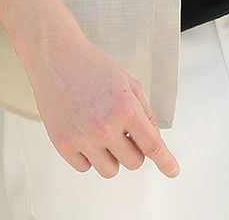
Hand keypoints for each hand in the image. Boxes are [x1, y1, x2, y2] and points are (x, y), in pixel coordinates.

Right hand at [21, 25, 180, 178]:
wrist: (56, 57)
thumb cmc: (91, 66)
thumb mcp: (127, 83)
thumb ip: (144, 112)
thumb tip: (153, 139)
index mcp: (125, 108)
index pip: (152, 145)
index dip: (165, 161)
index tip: (172, 171)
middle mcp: (105, 127)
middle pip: (133, 163)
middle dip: (133, 149)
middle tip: (123, 132)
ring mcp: (83, 138)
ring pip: (110, 171)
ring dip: (111, 156)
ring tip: (100, 131)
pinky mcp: (63, 145)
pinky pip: (85, 168)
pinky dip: (88, 156)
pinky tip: (83, 132)